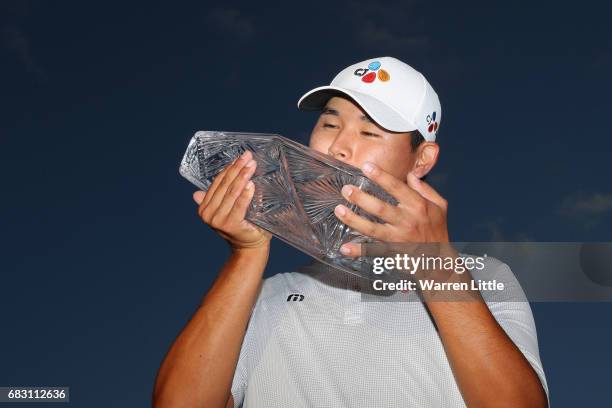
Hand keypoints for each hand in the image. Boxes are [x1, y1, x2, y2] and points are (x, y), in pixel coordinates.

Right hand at [193, 150, 270, 251]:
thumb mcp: (228, 209)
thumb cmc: (243, 225)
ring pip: (231, 192)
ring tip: (251, 166)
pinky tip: (251, 183)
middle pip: (224, 185)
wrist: (250, 247)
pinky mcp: (230, 224)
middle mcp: (207, 214)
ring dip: (242, 177)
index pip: (217, 182)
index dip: (229, 168)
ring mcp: (217, 219)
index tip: (241, 157)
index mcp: (204, 208)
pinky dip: (245, 193)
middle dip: (237, 169)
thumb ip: (218, 198)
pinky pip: (239, 204)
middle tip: (248, 157)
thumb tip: (196, 193)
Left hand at [334, 162, 448, 256]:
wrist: (440, 260)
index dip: (381, 177)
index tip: (366, 167)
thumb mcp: (440, 205)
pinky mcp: (393, 253)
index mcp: (418, 206)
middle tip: (346, 190)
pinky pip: (373, 251)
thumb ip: (425, 189)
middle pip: (381, 209)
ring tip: (339, 210)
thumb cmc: (438, 229)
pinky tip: (344, 248)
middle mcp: (407, 222)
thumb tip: (410, 175)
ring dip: (354, 220)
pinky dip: (358, 251)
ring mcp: (399, 238)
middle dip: (361, 198)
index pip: (397, 188)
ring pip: (373, 229)